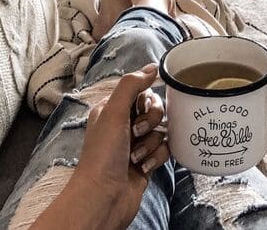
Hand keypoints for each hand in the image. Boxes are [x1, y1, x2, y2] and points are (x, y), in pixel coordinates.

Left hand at [31, 63, 168, 229]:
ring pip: (161, 130)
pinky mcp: (146, 161)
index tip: (140, 108)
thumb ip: (131, 85)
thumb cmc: (102, 155)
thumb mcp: (113, 111)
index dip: (145, 99)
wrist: (103, 198)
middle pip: (155, 108)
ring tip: (136, 155)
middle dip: (151, 121)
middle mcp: (124, 124)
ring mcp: (136, 143)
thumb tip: (152, 67)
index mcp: (112, 109)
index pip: (140, 90)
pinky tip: (143, 167)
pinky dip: (156, 157)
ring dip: (151, 142)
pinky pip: (164, 149)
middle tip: (137, 132)